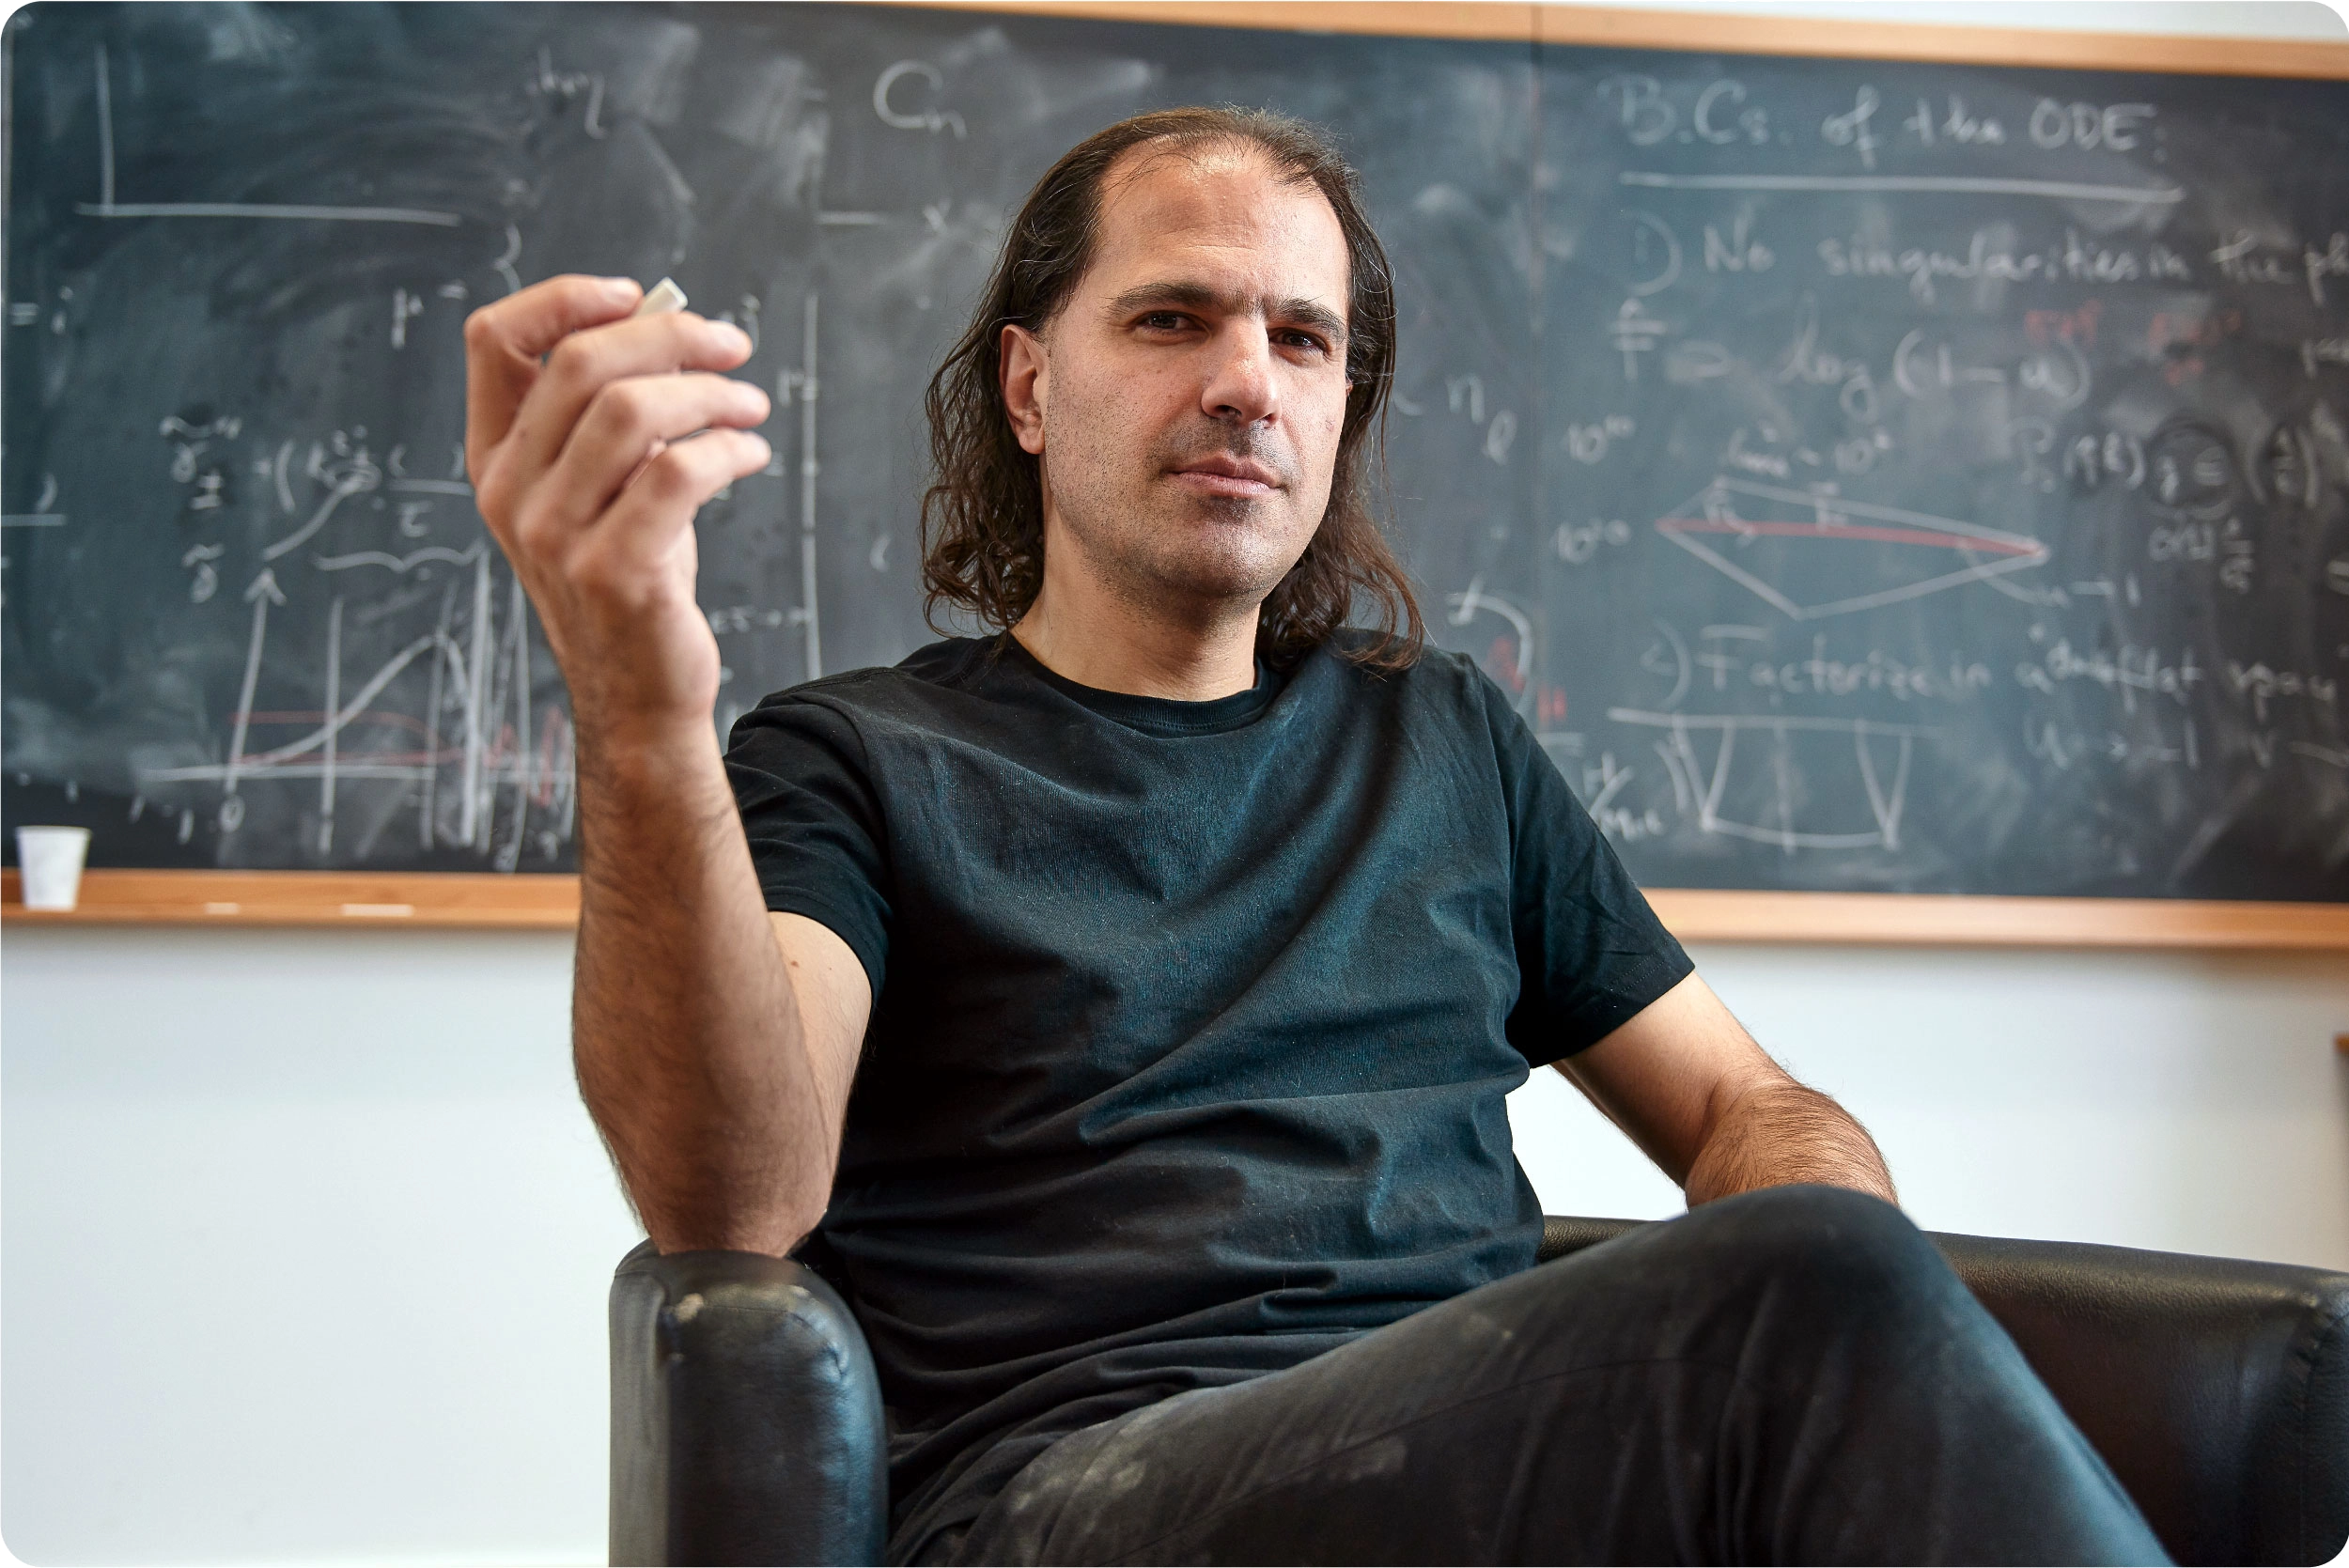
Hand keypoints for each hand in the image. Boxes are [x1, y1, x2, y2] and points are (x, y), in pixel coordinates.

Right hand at [463, 274, 771, 742]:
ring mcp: (553, 535)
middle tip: (733, 346)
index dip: (563, 298)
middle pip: (578, 362)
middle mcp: (509, 492)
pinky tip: (752, 452)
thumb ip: (614, 414)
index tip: (635, 296)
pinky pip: (679, 473)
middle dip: (670, 336)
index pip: (493, 339)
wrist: (638, 690)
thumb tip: (674, 326)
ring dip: (710, 393)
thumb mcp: (604, 487)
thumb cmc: (631, 571)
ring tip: (752, 405)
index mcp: (494, 457)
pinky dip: (729, 447)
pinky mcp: (613, 571)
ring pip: (631, 411)